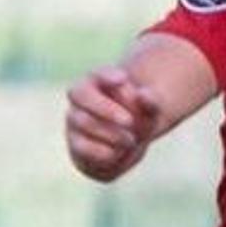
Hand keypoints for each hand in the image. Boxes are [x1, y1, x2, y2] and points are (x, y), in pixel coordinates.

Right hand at [63, 64, 165, 183]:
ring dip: (109, 133)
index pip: (96, 73)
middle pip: (82, 95)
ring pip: (81, 122)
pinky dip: (102, 151)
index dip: (106, 75)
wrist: (130, 144)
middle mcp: (80, 100)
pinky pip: (81, 147)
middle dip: (107, 109)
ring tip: (131, 141)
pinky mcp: (76, 146)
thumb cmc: (139, 119)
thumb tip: (143, 95)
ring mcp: (74, 123)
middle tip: (130, 121)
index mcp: (97, 82)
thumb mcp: (151, 111)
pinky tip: (119, 153)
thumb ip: (150, 102)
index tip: (123, 78)